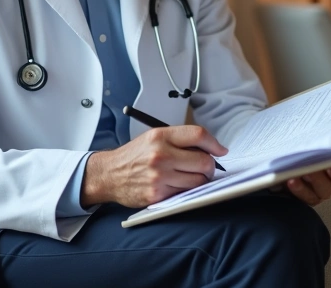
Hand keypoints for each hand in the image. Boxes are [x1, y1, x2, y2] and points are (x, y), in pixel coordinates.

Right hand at [81, 125, 227, 207]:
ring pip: (198, 181)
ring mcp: (159, 176)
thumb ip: (179, 139)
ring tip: (191, 176)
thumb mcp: (153, 137)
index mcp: (160, 136)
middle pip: (204, 161)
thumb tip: (209, 148)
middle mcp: (160, 155)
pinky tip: (178, 185)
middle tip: (206, 167)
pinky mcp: (158, 194)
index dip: (214, 143)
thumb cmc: (134, 156)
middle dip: (210, 166)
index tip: (220, 150)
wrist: (110, 174)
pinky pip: (185, 194)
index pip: (198, 135)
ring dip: (200, 180)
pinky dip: (186, 191)